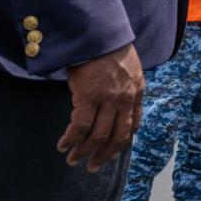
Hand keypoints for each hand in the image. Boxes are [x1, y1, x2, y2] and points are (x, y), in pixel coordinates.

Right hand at [57, 43, 144, 172]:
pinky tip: (63, 146)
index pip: (134, 124)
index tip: (112, 152)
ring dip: (85, 151)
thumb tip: (114, 97)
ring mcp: (108, 99)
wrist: (99, 33)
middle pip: (118, 136)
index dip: (122, 141)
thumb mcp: (127, 66)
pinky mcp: (89, 97)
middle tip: (92, 166)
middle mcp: (126, 98)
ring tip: (73, 160)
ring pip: (98, 135)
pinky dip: (71, 139)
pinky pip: (79, 127)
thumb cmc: (109, 47)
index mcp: (137, 91)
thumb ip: (125, 84)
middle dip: (105, 155)